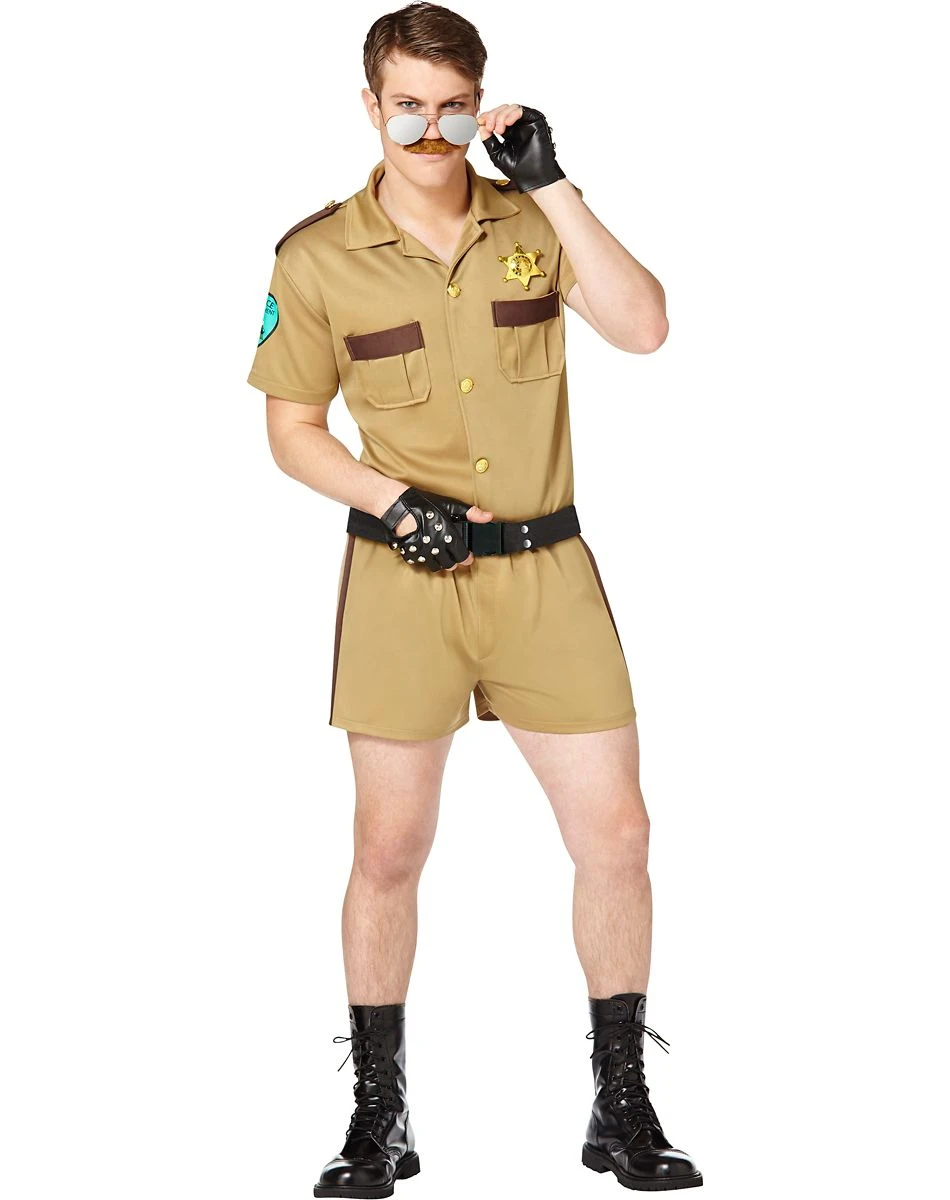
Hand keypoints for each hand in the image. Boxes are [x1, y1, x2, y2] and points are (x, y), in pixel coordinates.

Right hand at [379, 486, 493, 571]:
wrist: (397, 507)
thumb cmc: (422, 505)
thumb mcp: (449, 505)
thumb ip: (470, 513)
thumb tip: (488, 517)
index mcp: (448, 537)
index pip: (462, 556)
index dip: (467, 559)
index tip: (468, 558)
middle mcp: (436, 548)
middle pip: (449, 564)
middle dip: (454, 561)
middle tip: (456, 557)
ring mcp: (423, 553)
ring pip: (435, 566)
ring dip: (440, 563)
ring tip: (442, 557)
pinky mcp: (410, 554)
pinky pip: (421, 563)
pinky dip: (425, 561)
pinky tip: (426, 554)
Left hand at [477, 103, 565, 192]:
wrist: (533, 178)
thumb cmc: (518, 170)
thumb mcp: (496, 153)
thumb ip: (488, 140)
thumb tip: (480, 126)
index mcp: (509, 132)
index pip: (497, 117)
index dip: (486, 117)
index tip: (478, 122)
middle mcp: (518, 125)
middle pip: (503, 109)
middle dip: (492, 116)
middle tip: (489, 127)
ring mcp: (527, 122)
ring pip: (511, 108)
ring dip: (501, 116)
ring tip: (498, 130)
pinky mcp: (535, 120)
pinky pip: (521, 110)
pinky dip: (512, 114)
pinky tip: (506, 124)